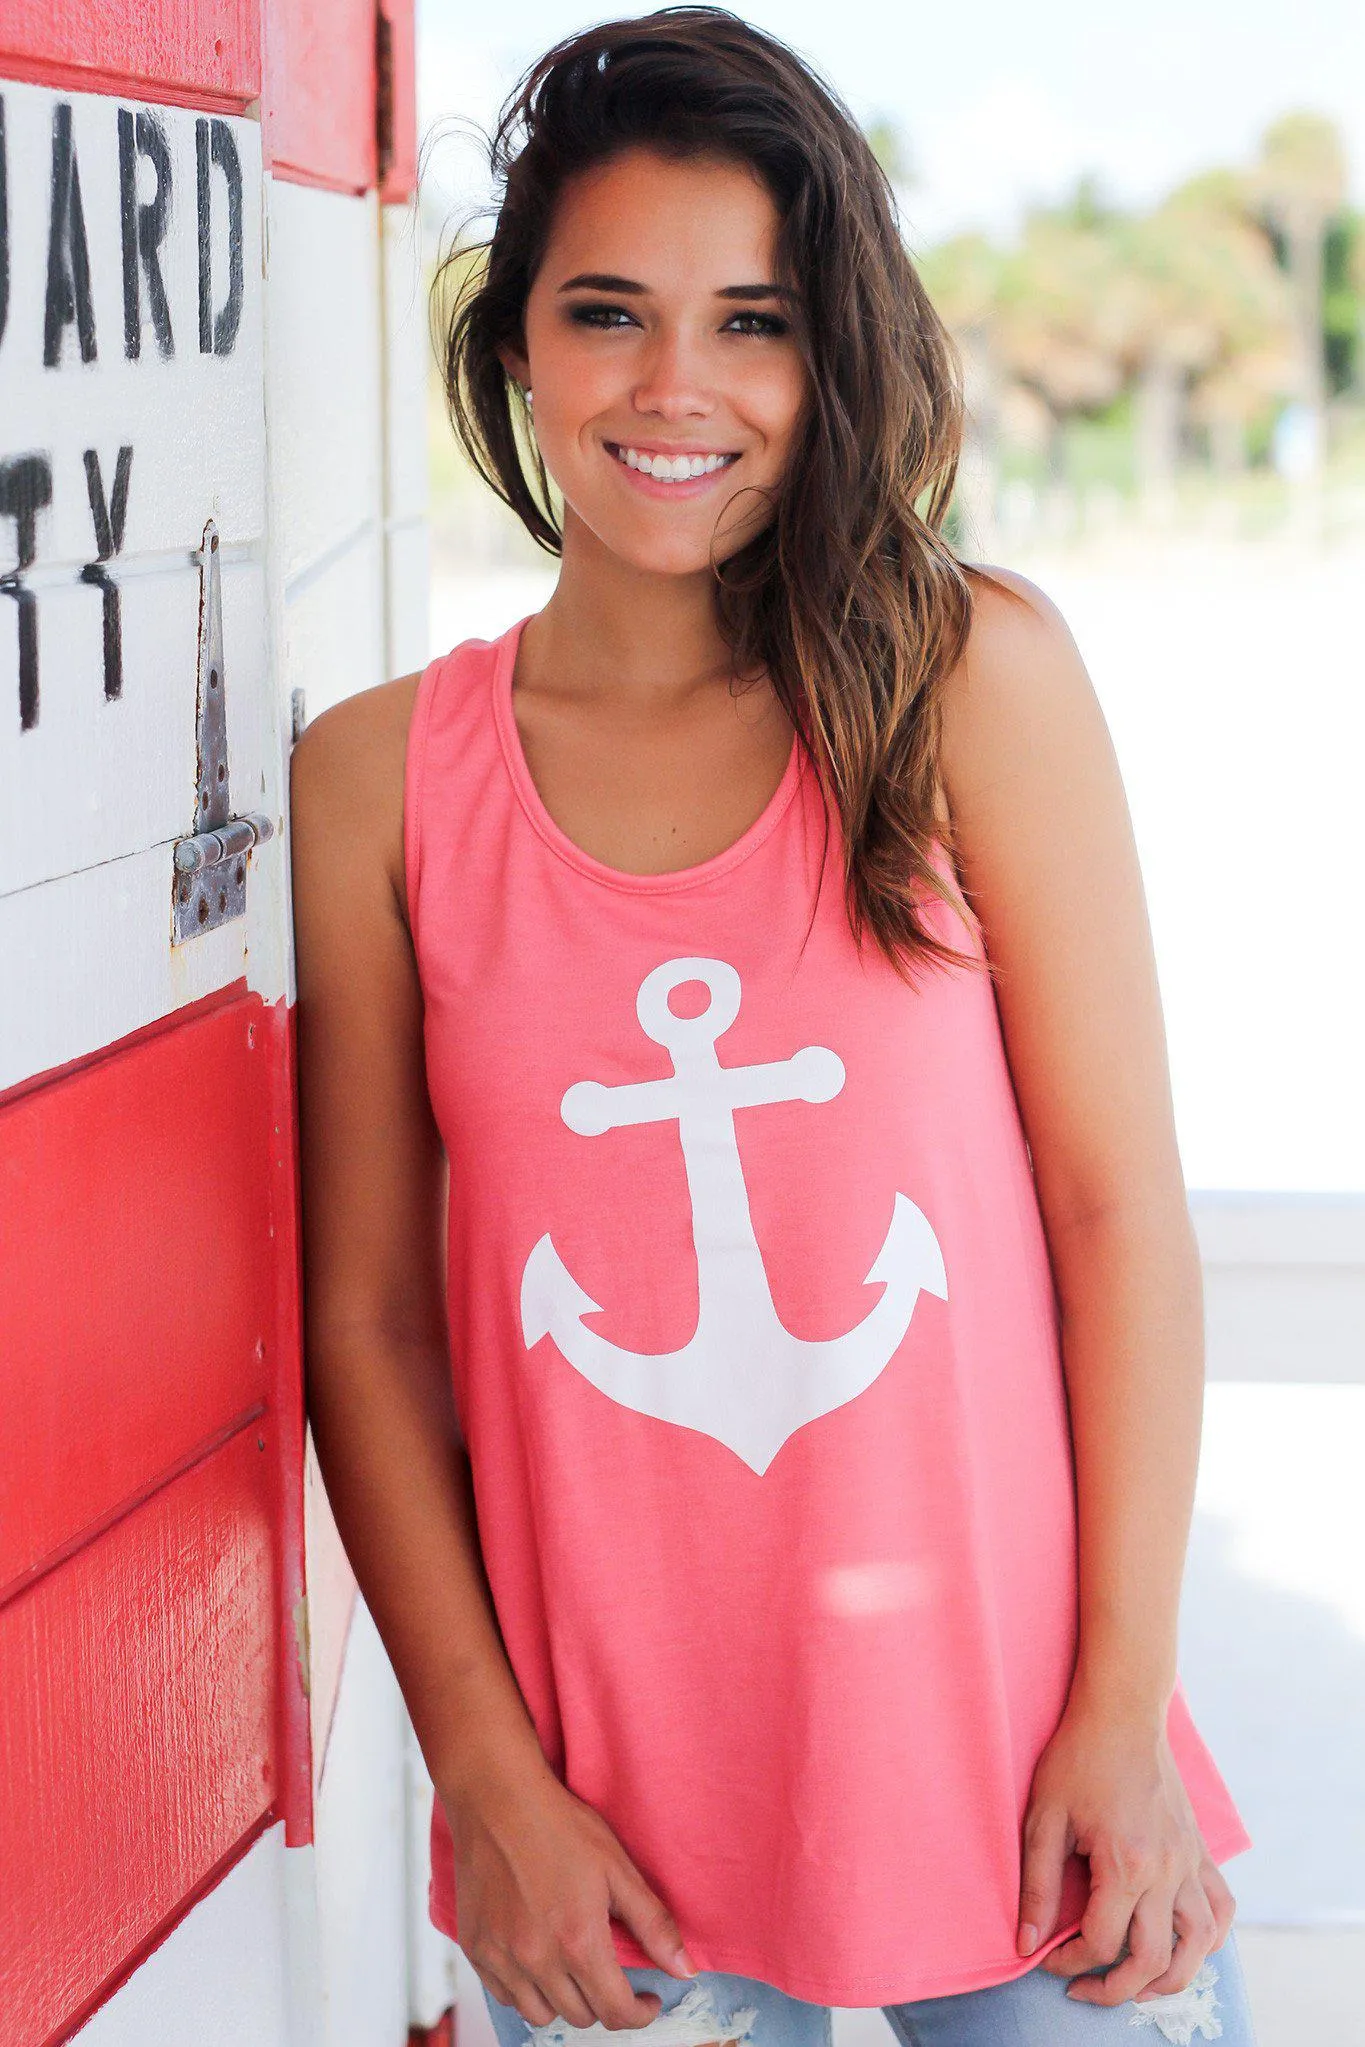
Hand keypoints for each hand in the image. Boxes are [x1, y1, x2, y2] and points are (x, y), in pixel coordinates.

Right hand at [443, 1759, 697, 2028]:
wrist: (497, 1800)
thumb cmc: (560, 1826)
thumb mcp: (617, 1868)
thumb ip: (653, 1925)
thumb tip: (686, 1970)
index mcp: (579, 1942)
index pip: (615, 2012)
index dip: (639, 2013)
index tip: (647, 2000)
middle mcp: (538, 1960)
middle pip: (581, 2016)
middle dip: (605, 2001)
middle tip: (612, 1973)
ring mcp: (502, 1958)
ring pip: (541, 2014)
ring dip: (565, 2001)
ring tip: (575, 1969)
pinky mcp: (475, 1949)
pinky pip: (506, 1996)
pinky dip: (527, 1990)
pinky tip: (540, 1961)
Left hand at [1016, 1705, 1236, 2007]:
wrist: (1122, 1711)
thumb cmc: (1077, 1758)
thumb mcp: (1044, 1818)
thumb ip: (1036, 1885)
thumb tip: (1026, 1943)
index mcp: (1126, 1864)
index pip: (1102, 1943)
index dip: (1070, 1962)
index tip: (1047, 1958)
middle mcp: (1167, 1871)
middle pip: (1153, 1960)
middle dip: (1116, 1989)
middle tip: (1084, 1990)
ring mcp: (1190, 1862)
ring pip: (1198, 1947)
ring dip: (1171, 1978)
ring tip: (1137, 1985)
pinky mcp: (1200, 1851)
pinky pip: (1221, 1909)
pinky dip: (1208, 1938)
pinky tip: (1182, 1945)